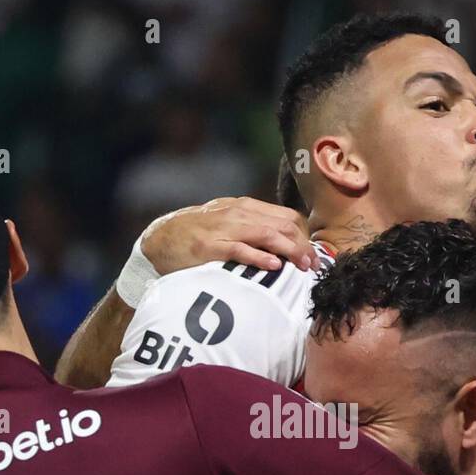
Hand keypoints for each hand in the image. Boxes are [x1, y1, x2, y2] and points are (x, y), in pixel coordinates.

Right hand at [141, 196, 316, 274]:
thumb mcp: (228, 224)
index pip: (287, 217)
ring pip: (267, 235)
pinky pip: (240, 250)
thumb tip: (285, 247)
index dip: (305, 237)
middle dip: (303, 246)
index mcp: (246, 208)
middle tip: (313, 266)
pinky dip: (259, 257)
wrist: (161, 238)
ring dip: (289, 251)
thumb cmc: (198, 235)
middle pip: (283, 226)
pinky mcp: (210, 247)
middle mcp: (238, 214)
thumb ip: (253, 230)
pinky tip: (274, 266)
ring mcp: (224, 229)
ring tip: (302, 266)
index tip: (314, 257)